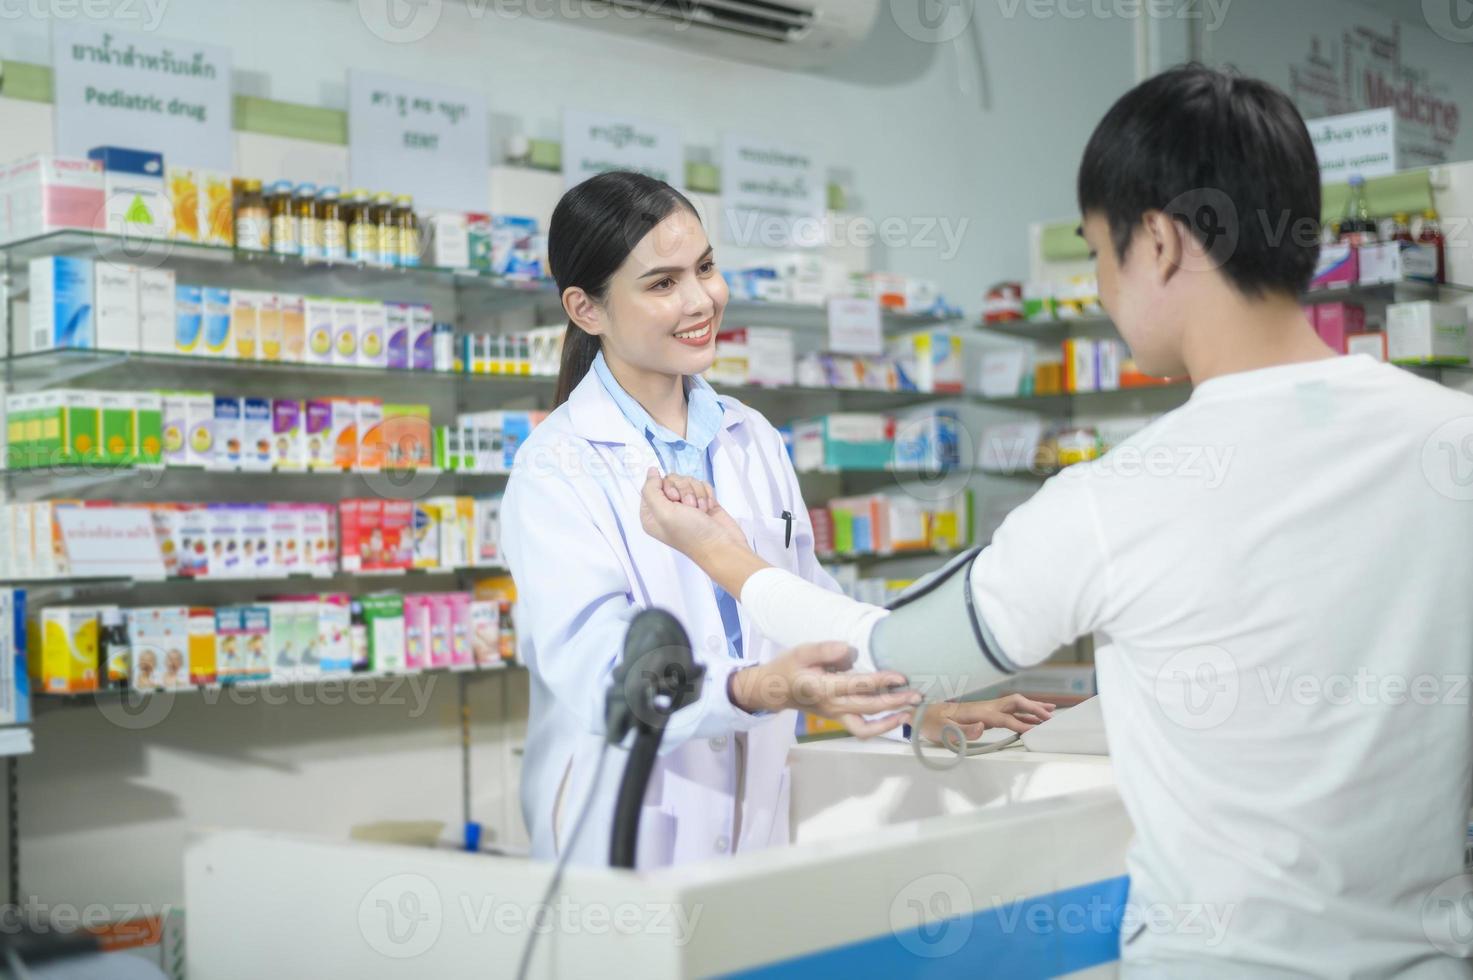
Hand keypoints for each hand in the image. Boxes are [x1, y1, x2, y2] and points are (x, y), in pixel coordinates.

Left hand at [640, 468, 746, 555]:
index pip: (652, 485)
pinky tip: (708, 509)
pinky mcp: (701, 502)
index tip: (674, 499)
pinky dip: (706, 495)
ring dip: (696, 494)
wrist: (722, 546)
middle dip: (684, 490)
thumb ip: (651, 490)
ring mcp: (685, 506)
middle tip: (689, 507)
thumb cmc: (691, 534)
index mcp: (651, 514)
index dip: (665, 487)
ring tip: (701, 511)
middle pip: (671, 480)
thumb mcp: (663, 513)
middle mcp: (666, 509)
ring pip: (687, 481)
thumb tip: (651, 470)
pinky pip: (701, 485)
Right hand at [730, 641, 919, 738]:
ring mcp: (835, 716)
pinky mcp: (839, 719)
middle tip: (917, 694)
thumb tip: (850, 650)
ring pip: (867, 726)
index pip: (857, 686)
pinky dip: (881, 727)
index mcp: (822, 687)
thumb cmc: (788, 667)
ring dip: (891, 720)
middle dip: (895, 702)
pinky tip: (897, 718)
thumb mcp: (802, 651)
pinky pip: (862, 729)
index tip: (901, 677)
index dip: (881, 682)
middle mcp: (831, 706)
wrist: (774, 690)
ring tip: (911, 710)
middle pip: (868, 708)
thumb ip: (825, 650)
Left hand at [917, 694, 1055, 744]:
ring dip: (1032, 708)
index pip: (1004, 718)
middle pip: (1015, 703)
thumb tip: (983, 728)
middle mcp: (984, 707)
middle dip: (1034, 708)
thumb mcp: (943, 730)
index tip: (1036, 731)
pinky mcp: (985, 712)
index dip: (1021, 724)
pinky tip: (1031, 718)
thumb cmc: (931, 723)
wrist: (921, 715)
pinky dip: (1023, 712)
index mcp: (977, 711)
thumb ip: (963, 731)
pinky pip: (1008, 711)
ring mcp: (985, 708)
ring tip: (1050, 712)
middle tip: (1050, 717)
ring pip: (1014, 705)